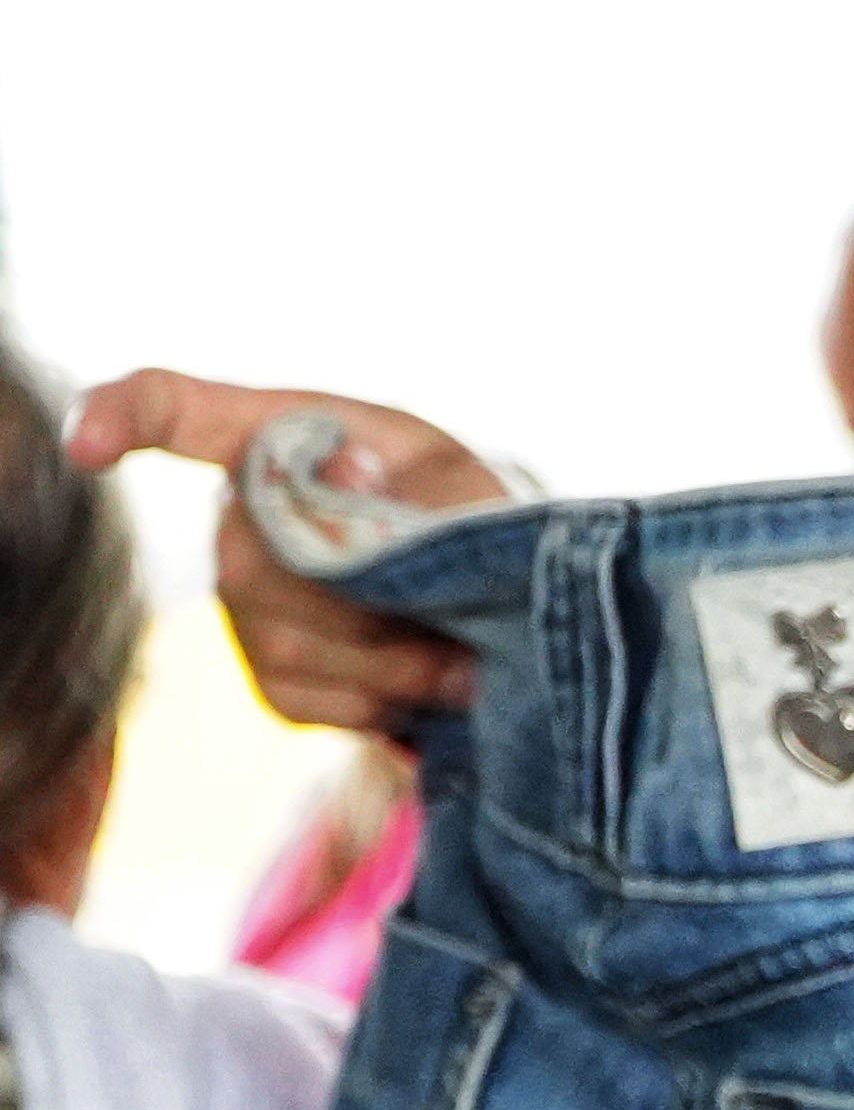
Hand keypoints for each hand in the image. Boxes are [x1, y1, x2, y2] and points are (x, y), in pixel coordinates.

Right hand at [66, 371, 507, 730]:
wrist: (509, 609)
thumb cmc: (478, 522)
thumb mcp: (471, 487)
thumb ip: (418, 484)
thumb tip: (347, 469)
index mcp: (282, 439)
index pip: (173, 408)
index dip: (120, 418)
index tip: (88, 446)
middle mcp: (239, 516)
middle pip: (251, 565)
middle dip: (364, 603)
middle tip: (458, 615)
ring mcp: (246, 602)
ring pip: (281, 641)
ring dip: (390, 663)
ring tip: (463, 658)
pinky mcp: (273, 677)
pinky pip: (306, 699)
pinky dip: (381, 702)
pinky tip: (429, 684)